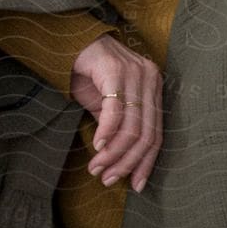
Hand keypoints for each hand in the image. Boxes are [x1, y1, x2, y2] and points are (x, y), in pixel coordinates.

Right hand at [70, 35, 162, 193]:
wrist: (69, 42)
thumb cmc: (89, 74)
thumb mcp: (108, 105)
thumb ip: (120, 129)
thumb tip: (124, 164)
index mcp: (153, 86)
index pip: (157, 133)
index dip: (146, 163)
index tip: (135, 185)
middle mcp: (149, 77)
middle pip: (146, 133)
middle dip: (127, 162)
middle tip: (108, 179)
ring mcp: (134, 71)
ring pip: (131, 126)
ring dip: (113, 153)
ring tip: (97, 168)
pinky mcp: (114, 68)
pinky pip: (115, 110)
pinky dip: (106, 133)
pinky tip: (96, 146)